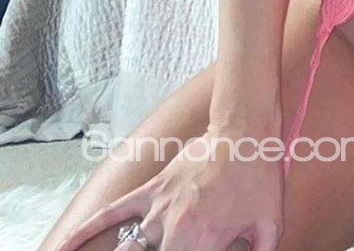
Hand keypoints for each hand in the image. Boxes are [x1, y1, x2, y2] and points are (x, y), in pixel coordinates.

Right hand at [53, 129, 284, 250]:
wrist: (246, 133)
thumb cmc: (260, 180)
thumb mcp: (270, 226)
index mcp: (200, 246)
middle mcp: (172, 232)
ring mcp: (157, 210)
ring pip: (127, 249)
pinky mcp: (151, 190)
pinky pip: (110, 213)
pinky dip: (84, 232)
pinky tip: (64, 248)